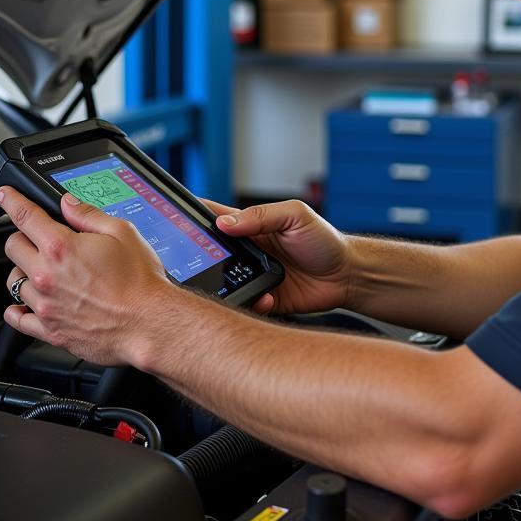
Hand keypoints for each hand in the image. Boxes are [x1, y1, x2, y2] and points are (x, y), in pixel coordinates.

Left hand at [0, 186, 173, 365]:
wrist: (148, 322)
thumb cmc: (140, 281)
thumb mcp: (123, 233)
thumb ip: (89, 215)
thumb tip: (69, 203)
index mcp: (62, 247)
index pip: (24, 216)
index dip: (10, 200)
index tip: (5, 195)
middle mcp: (47, 276)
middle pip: (12, 247)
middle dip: (23, 237)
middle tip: (41, 239)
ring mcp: (45, 305)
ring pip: (13, 281)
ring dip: (25, 272)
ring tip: (45, 272)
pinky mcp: (49, 330)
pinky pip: (17, 318)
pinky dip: (18, 309)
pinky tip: (27, 304)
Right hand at [201, 198, 351, 316]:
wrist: (347, 274)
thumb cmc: (325, 240)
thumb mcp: (296, 216)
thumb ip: (262, 215)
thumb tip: (225, 223)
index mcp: (250, 226)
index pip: (211, 218)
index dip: (189, 219)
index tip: (172, 225)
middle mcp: (246, 252)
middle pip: (208, 255)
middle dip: (198, 260)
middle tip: (199, 264)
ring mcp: (252, 276)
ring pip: (221, 284)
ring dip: (222, 285)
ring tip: (232, 283)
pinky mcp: (263, 299)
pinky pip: (246, 305)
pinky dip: (251, 302)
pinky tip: (266, 297)